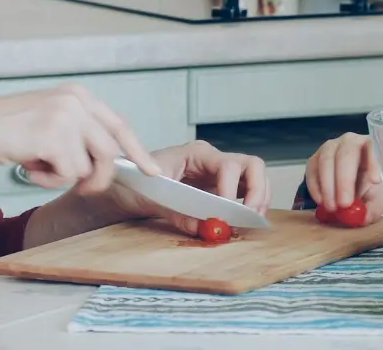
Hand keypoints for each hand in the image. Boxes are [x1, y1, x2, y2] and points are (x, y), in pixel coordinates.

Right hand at [0, 83, 162, 195]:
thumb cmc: (6, 131)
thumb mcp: (49, 120)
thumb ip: (78, 132)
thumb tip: (107, 160)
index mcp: (78, 95)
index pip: (119, 125)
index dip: (137, 151)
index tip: (151, 171)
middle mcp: (76, 100)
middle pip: (110, 150)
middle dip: (99, 177)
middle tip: (83, 189)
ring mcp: (66, 116)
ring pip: (89, 166)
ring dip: (65, 177)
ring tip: (39, 167)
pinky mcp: (55, 136)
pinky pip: (69, 175)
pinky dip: (49, 181)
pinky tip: (29, 166)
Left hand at [102, 140, 269, 235]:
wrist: (124, 186)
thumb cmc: (134, 182)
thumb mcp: (151, 197)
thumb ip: (178, 212)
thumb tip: (203, 228)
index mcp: (197, 154)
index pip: (228, 165)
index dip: (231, 188)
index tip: (226, 212)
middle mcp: (212, 161)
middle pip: (252, 166)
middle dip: (257, 191)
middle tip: (251, 216)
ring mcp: (217, 174)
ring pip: (254, 178)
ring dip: (259, 199)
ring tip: (251, 222)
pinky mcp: (218, 190)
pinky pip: (244, 193)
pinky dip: (250, 207)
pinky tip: (244, 223)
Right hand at [304, 132, 382, 225]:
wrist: (351, 188)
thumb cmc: (368, 189)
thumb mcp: (376, 200)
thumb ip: (372, 207)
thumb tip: (362, 215)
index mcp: (371, 147)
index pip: (372, 148)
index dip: (373, 161)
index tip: (375, 181)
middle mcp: (349, 142)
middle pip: (345, 154)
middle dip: (344, 180)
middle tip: (344, 204)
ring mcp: (329, 148)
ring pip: (325, 161)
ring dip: (328, 186)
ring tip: (332, 207)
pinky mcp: (315, 158)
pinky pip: (312, 169)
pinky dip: (315, 187)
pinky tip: (321, 201)